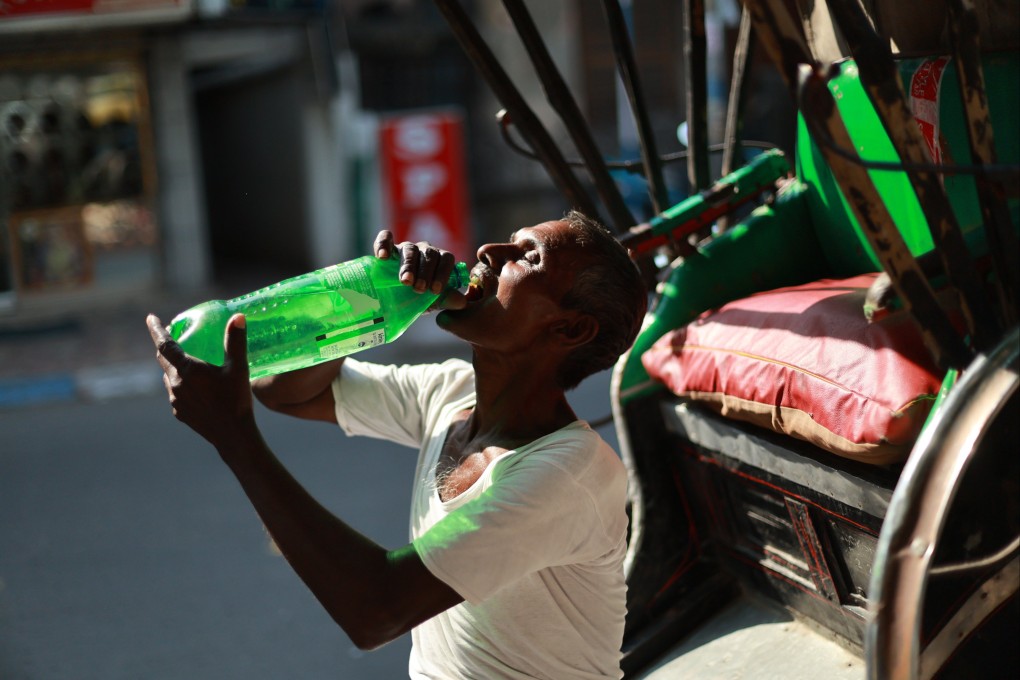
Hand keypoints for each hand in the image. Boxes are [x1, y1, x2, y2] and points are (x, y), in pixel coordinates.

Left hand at [147, 313, 257, 449]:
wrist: (232, 435)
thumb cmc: (236, 400)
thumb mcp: (238, 368)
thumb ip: (235, 341)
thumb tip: (237, 317)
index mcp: (187, 370)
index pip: (164, 344)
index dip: (156, 329)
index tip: (150, 317)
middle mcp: (175, 384)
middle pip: (163, 359)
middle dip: (165, 346)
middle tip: (172, 335)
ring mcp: (175, 400)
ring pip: (168, 377)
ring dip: (173, 367)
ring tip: (186, 362)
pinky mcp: (179, 413)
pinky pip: (175, 393)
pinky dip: (180, 384)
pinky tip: (194, 387)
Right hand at [372, 231, 464, 308]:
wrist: (396, 297)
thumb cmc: (419, 297)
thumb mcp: (433, 301)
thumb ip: (447, 300)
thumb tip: (461, 302)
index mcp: (440, 260)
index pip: (447, 259)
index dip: (442, 273)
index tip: (435, 290)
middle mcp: (424, 250)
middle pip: (429, 254)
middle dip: (425, 272)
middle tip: (419, 289)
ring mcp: (406, 247)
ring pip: (409, 249)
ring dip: (408, 265)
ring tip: (405, 281)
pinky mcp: (387, 247)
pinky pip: (385, 238)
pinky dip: (383, 244)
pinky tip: (382, 257)